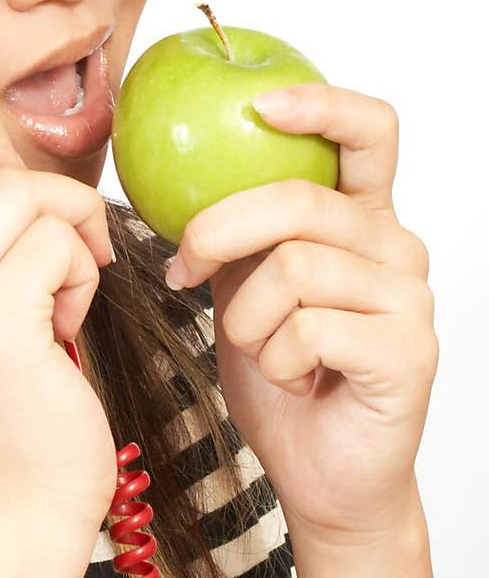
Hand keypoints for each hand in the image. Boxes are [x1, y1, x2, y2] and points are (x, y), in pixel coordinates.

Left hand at [165, 83, 437, 545]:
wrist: (320, 474)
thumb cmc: (283, 379)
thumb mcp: (243, 288)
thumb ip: (235, 234)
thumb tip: (167, 179)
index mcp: (363, 218)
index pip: (369, 129)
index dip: (321, 103)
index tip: (259, 104)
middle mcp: (397, 247)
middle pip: (300, 201)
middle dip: (219, 232)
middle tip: (184, 269)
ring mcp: (411, 297)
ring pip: (295, 269)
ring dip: (247, 320)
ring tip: (263, 351)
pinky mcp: (410, 349)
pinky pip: (309, 328)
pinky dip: (276, 360)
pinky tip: (297, 381)